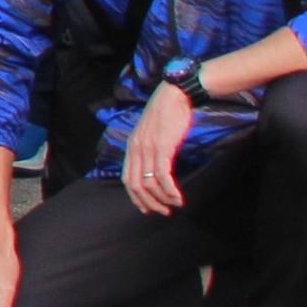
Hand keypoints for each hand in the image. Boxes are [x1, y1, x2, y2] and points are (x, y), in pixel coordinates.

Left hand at [126, 81, 196, 214]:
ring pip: (149, 183)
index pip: (127, 179)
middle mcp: (135, 149)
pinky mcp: (162, 148)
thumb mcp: (152, 133)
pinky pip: (162, 175)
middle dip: (149, 202)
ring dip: (162, 198)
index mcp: (131, 147)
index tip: (147, 208)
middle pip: (136, 185)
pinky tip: (178, 197)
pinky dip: (170, 190)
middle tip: (162, 211)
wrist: (174, 95)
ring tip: (174, 205)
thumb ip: (150, 149)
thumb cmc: (167, 114)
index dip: (136, 197)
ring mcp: (147, 149)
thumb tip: (155, 167)